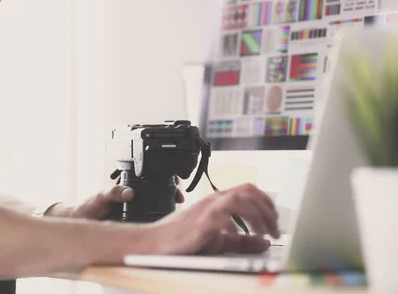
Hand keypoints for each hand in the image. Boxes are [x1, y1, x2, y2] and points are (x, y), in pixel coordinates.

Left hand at [70, 178, 185, 220]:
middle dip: (172, 194)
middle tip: (180, 197)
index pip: (150, 180)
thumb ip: (112, 193)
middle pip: (159, 194)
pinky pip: (150, 224)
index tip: (175, 183)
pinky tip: (167, 228)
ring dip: (168, 209)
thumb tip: (128, 192)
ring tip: (178, 210)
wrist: (81, 223)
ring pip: (157, 209)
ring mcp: (137, 212)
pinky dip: (160, 225)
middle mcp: (135, 199)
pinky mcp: (136, 226)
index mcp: (128, 188)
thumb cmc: (89, 207)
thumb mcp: (100, 197)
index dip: (165, 180)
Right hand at [147, 183, 279, 254]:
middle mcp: (214, 201)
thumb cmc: (183, 238)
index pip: (248, 189)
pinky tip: (241, 235)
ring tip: (265, 233)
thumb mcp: (219, 240)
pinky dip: (235, 225)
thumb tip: (264, 241)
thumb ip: (242, 241)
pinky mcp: (200, 223)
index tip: (276, 216)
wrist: (155, 241)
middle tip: (276, 229)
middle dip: (268, 210)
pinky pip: (222, 217)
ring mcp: (207, 210)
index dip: (267, 200)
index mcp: (218, 201)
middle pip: (248, 192)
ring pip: (239, 200)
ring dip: (257, 216)